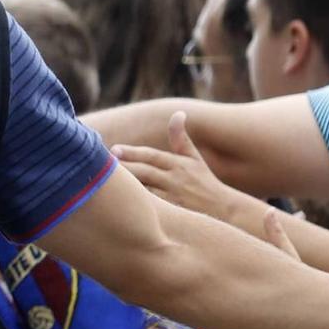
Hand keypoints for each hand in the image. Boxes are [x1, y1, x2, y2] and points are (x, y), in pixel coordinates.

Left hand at [114, 112, 256, 229]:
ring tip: (102, 186)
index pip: (151, 156)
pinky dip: (137, 209)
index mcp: (178, 164)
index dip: (132, 152)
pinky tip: (117, 209)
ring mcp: (173, 199)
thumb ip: (181, 138)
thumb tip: (177, 113)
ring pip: (145, 193)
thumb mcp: (194, 159)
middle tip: (100, 166)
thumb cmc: (205, 183)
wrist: (227, 211)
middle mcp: (175, 180)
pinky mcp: (174, 216)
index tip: (113, 149)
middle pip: (144, 173)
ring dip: (127, 189)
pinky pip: (152, 212)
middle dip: (124, 169)